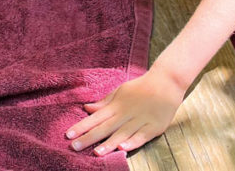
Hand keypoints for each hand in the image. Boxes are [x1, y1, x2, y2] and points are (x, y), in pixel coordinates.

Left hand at [65, 69, 184, 156]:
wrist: (165, 82)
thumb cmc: (141, 88)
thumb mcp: (120, 92)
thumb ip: (104, 102)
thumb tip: (87, 108)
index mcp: (116, 105)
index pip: (95, 118)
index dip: (81, 126)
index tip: (68, 135)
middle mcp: (125, 113)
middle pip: (105, 127)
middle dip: (89, 137)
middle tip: (74, 147)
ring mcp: (140, 120)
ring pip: (122, 133)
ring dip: (109, 144)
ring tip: (97, 153)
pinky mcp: (154, 127)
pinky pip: (142, 136)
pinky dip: (132, 141)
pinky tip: (123, 147)